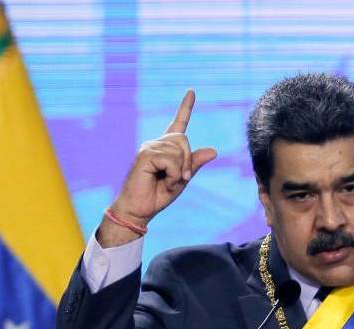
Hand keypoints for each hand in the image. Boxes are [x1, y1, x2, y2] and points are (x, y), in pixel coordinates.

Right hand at [100, 89, 217, 246]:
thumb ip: (194, 164)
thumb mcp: (182, 180)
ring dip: (180, 171)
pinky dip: (173, 174)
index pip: (178, 124)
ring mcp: (149, 147)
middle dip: (187, 161)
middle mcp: (156, 144)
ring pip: (178, 150)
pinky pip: (171, 160)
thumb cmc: (156, 196)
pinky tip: (161, 180)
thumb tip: (214, 150)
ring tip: (167, 181)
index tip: (192, 92)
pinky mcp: (145, 155)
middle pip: (183, 140)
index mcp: (166, 148)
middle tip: (181, 179)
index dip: (185, 107)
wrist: (138, 210)